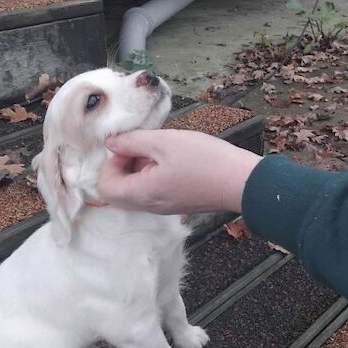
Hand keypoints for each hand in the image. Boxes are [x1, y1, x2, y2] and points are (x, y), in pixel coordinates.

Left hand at [98, 129, 260, 214]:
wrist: (242, 182)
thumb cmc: (205, 160)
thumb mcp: (165, 142)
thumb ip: (133, 141)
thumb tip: (111, 142)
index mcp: (143, 193)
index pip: (105, 187)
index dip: (110, 163)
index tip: (130, 146)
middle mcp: (150, 206)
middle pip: (119, 190)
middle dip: (124, 165)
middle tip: (143, 146)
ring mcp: (164, 206)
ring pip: (137, 189)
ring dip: (140, 167)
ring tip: (161, 149)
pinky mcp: (177, 203)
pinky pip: (154, 190)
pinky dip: (155, 173)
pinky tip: (173, 157)